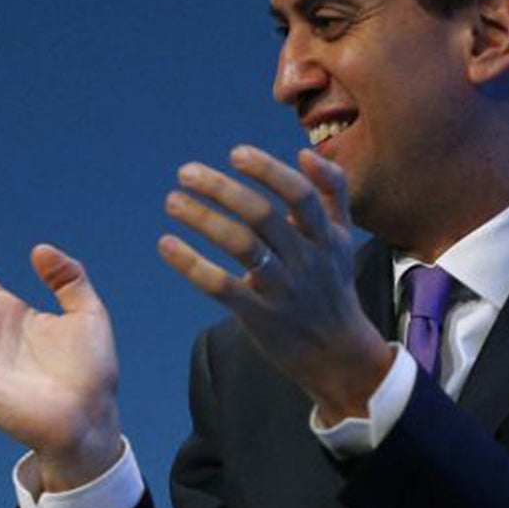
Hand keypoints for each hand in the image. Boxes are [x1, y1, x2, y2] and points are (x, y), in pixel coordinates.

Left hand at [158, 145, 392, 420]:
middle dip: (222, 189)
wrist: (338, 355)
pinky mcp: (261, 317)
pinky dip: (192, 265)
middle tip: (185, 172)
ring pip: (241, 247)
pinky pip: (222, 288)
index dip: (268, 171)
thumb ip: (332, 192)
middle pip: (263, 216)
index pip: (299, 195)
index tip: (235, 153)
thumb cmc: (332, 287)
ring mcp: (283, 290)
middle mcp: (306, 260)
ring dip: (203, 219)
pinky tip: (166, 245)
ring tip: (172, 201)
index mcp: (325, 236)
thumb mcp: (342, 238)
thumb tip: (305, 153)